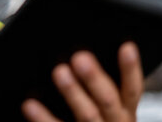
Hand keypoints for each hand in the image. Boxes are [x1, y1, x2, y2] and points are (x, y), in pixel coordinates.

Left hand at [21, 41, 142, 121]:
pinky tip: (30, 105)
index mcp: (124, 111)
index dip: (130, 68)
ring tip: (60, 72)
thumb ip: (99, 86)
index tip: (126, 47)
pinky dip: (43, 117)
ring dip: (73, 93)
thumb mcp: (109, 108)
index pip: (131, 88)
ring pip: (88, 114)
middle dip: (95, 78)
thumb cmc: (96, 121)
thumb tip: (82, 53)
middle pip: (108, 100)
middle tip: (80, 58)